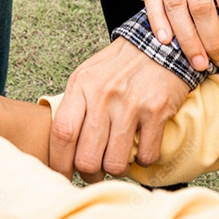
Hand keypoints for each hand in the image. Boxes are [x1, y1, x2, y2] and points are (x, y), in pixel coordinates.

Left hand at [50, 38, 189, 181]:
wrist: (160, 45)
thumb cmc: (120, 64)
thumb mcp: (88, 74)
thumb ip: (74, 104)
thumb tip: (61, 143)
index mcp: (81, 85)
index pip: (62, 134)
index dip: (59, 162)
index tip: (62, 174)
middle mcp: (103, 95)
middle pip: (86, 157)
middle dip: (89, 173)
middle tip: (95, 171)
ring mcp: (130, 104)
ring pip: (115, 163)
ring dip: (116, 169)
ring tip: (118, 160)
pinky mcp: (157, 111)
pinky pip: (146, 155)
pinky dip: (143, 160)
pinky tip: (142, 147)